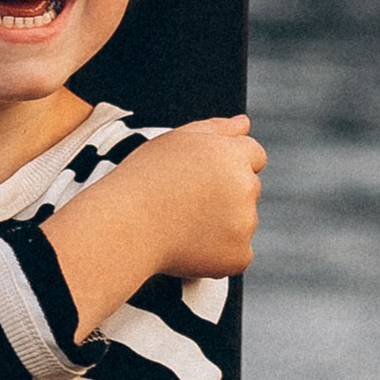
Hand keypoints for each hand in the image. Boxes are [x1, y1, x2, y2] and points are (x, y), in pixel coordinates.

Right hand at [42, 116, 264, 338]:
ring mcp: (245, 223)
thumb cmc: (142, 179)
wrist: (124, 226)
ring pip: (242, 222)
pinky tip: (188, 246)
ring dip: (222, 224)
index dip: (227, 165)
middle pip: (249, 188)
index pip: (254, 156)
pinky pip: (237, 254)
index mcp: (233, 154)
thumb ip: (216, 128)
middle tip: (183, 202)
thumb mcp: (175, 140)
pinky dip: (218, 254)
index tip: (202, 178)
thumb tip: (245, 123)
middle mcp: (246, 186)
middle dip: (226, 194)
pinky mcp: (238, 255)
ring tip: (180, 224)